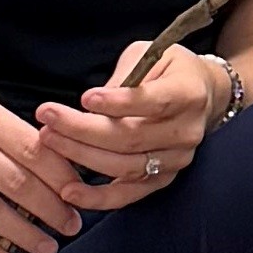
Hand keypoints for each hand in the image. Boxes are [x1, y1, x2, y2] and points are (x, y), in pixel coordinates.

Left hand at [36, 39, 223, 213]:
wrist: (203, 95)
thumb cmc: (169, 70)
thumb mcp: (149, 55)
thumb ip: (124, 78)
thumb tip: (90, 106)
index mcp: (188, 94)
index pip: (153, 102)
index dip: (119, 102)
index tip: (85, 98)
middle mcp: (186, 131)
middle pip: (132, 137)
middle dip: (83, 130)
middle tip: (48, 119)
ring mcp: (176, 160)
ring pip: (125, 166)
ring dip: (83, 157)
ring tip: (50, 142)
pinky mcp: (163, 179)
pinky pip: (129, 195)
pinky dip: (98, 197)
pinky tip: (69, 192)